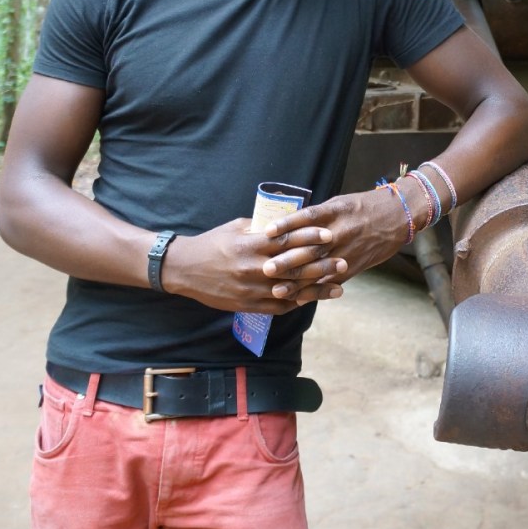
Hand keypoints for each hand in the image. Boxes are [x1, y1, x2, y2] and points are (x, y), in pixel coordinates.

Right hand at [162, 218, 346, 314]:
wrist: (184, 270)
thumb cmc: (211, 243)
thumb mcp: (235, 228)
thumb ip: (262, 228)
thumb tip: (287, 221)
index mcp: (250, 245)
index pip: (286, 241)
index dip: (309, 238)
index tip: (328, 235)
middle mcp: (253, 269)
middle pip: (294, 267)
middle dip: (321, 265)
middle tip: (343, 261)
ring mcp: (251, 290)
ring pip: (290, 290)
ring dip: (316, 288)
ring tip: (338, 285)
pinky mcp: (247, 305)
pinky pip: (278, 306)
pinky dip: (297, 302)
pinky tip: (313, 298)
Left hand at [264, 188, 411, 303]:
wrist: (398, 216)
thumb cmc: (365, 206)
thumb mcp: (339, 203)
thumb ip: (317, 216)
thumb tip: (288, 225)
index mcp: (334, 211)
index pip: (306, 218)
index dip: (286, 225)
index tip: (266, 232)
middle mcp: (340, 232)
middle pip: (310, 247)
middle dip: (287, 260)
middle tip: (265, 268)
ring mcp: (347, 251)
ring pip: (319, 269)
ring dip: (297, 281)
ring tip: (277, 290)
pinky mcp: (355, 266)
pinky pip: (332, 280)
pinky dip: (316, 290)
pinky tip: (300, 298)